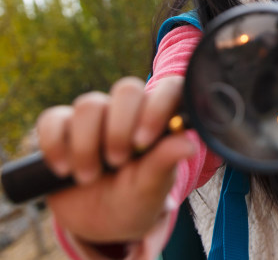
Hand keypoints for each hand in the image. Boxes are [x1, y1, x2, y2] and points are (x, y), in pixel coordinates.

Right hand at [36, 76, 195, 241]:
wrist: (99, 224)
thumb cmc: (135, 201)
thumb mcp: (151, 189)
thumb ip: (165, 164)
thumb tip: (190, 145)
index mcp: (161, 120)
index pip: (169, 88)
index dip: (157, 106)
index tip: (144, 142)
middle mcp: (130, 111)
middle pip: (127, 89)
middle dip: (119, 128)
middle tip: (117, 162)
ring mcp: (95, 116)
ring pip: (88, 104)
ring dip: (86, 145)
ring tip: (90, 177)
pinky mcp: (62, 127)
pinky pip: (53, 119)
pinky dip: (55, 146)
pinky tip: (64, 169)